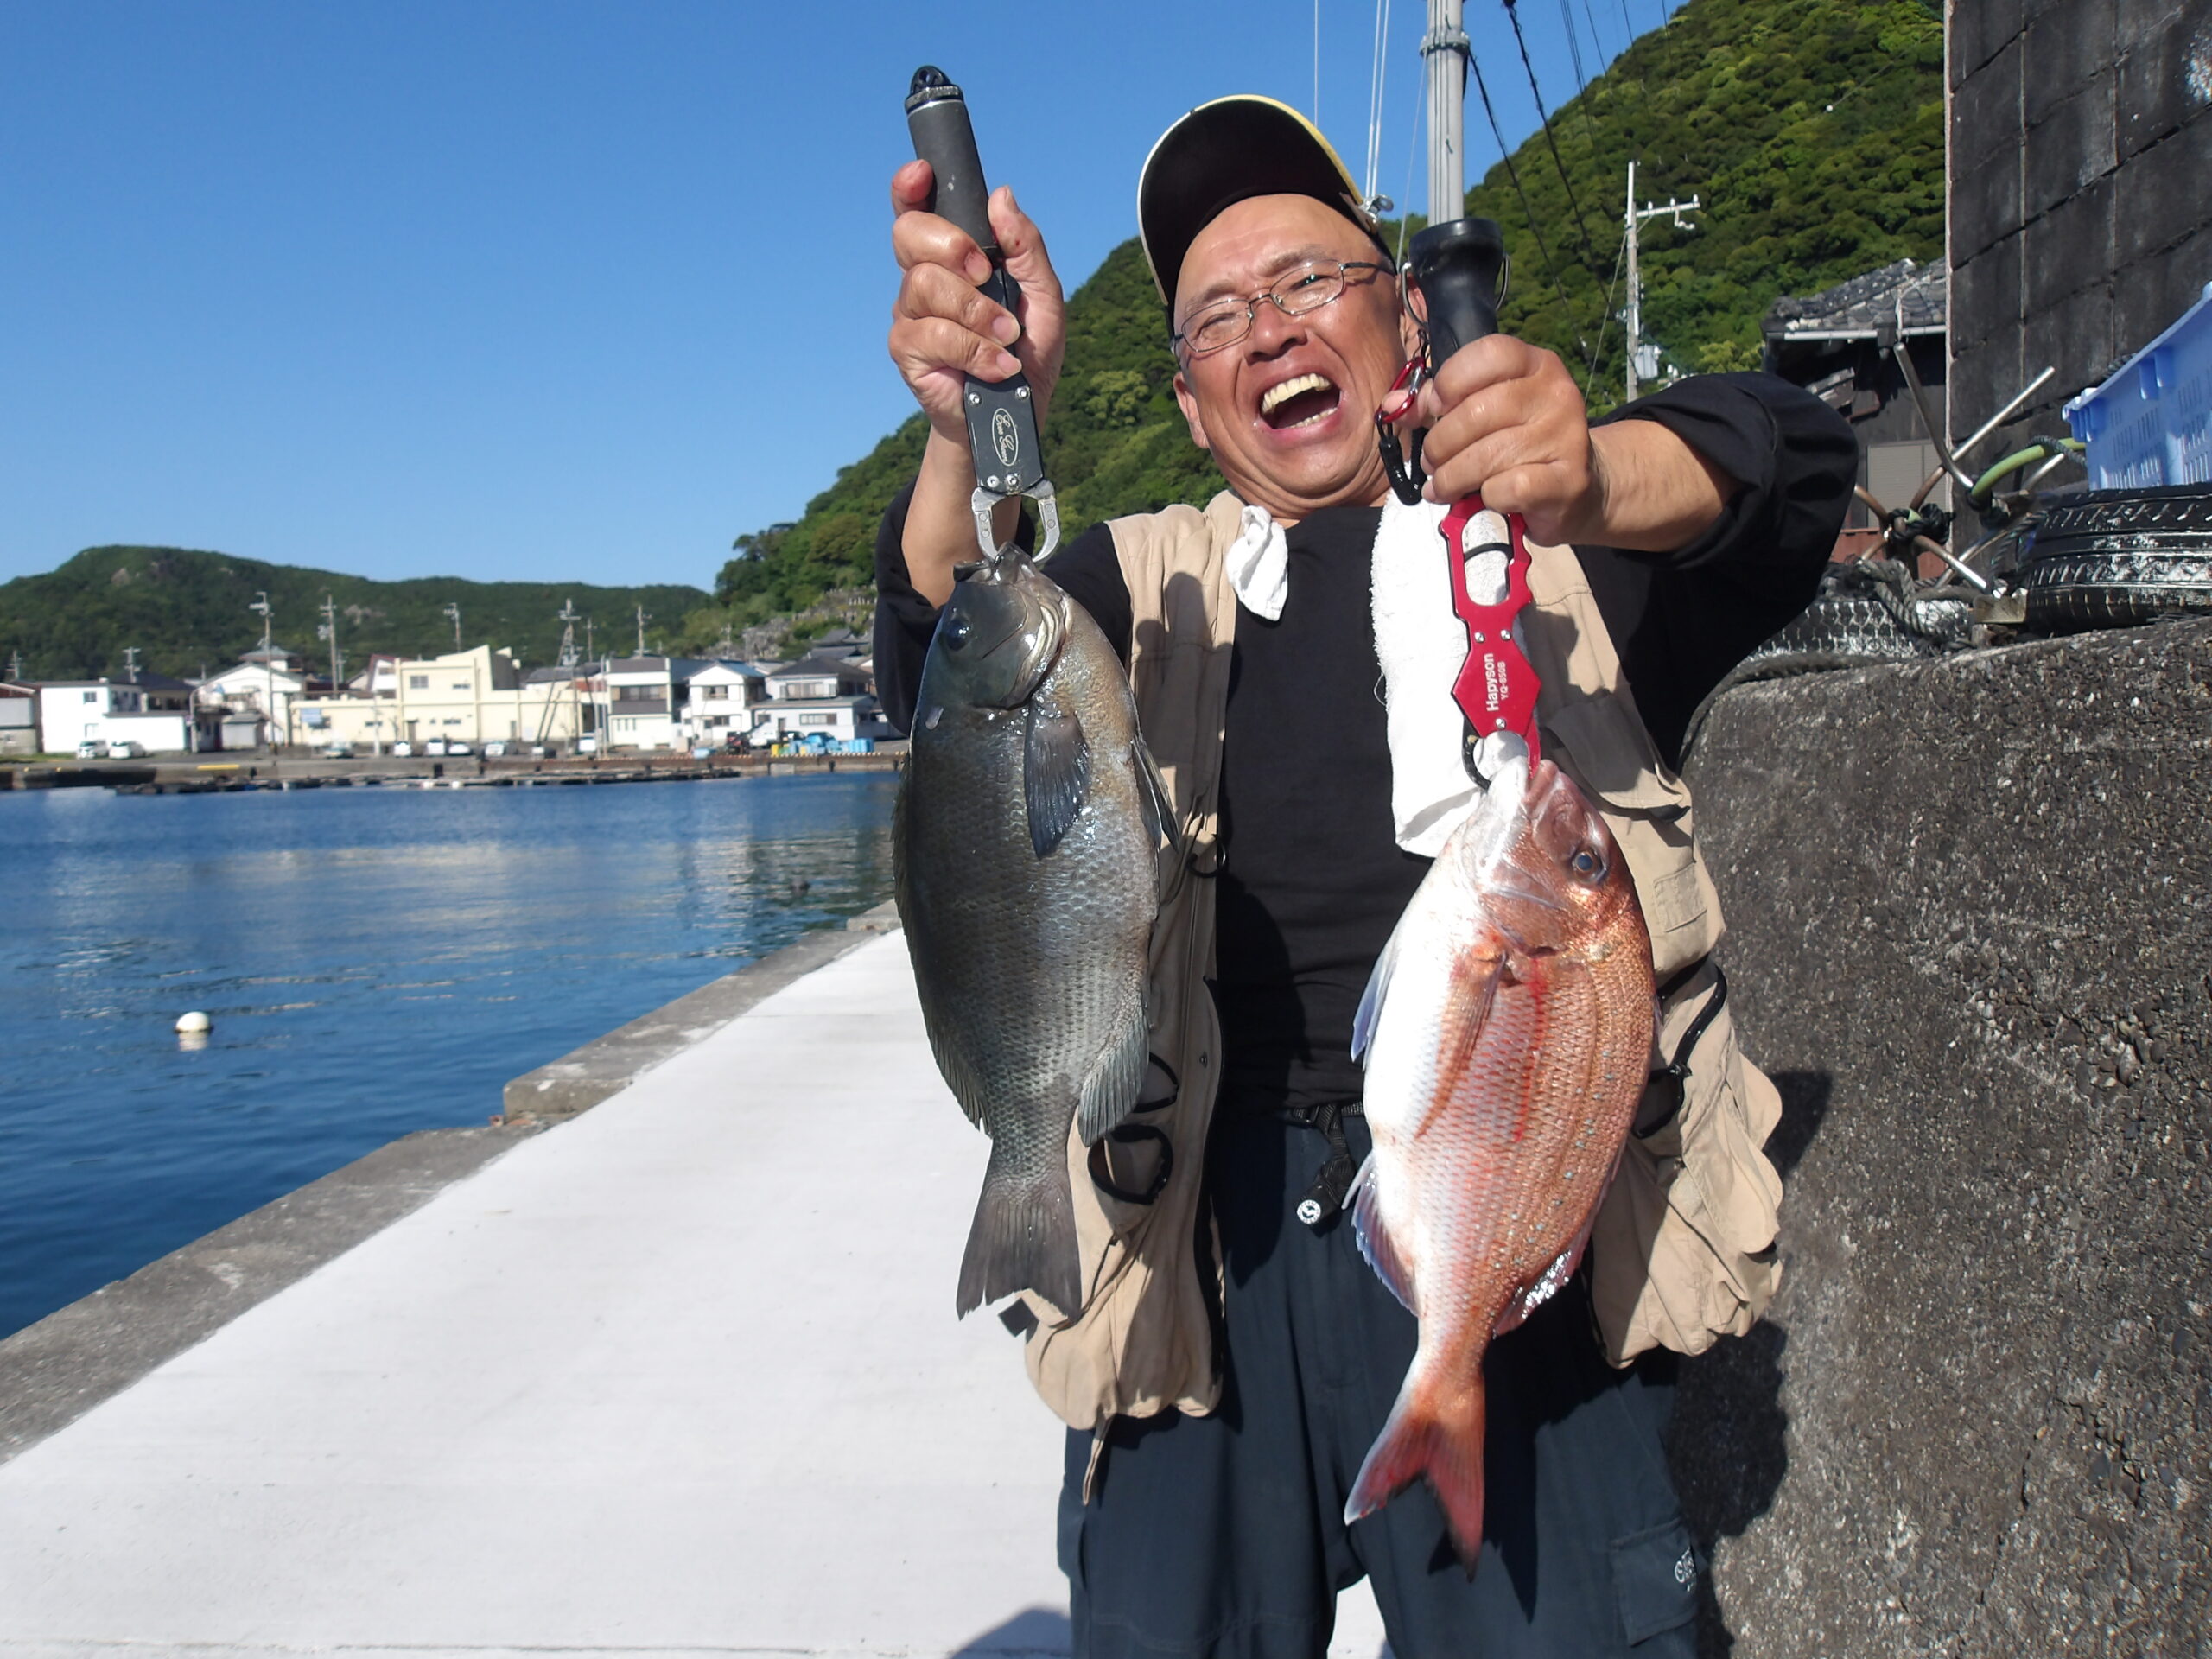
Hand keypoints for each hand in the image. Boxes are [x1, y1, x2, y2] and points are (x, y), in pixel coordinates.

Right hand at [888, 162, 1066, 444]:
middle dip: (953, 247)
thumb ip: (1025, 247)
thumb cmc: (1028, 352)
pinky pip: (933, 333)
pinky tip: (997, 365)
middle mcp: (923, 279)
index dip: (910, 187)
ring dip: (977, 311)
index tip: (921, 174)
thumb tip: (1002, 197)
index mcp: (951, 258)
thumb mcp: (1042, 295)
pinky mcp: (907, 351)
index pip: (917, 210)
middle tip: (987, 275)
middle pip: (910, 234)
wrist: (1019, 415)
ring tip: (1007, 338)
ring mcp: (910, 314)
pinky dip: (974, 349)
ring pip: (925, 284)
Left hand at [1411, 335, 1601, 545]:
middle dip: (1440, 444)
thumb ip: (1436, 404)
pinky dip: (1485, 498)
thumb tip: (1394, 405)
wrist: (1576, 488)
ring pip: (1486, 456)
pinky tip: (1484, 499)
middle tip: (1432, 462)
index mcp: (1535, 364)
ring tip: (1444, 486)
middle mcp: (1556, 393)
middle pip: (1476, 412)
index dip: (1450, 382)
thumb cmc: (1517, 445)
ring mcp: (1566, 435)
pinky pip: (1506, 487)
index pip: (1487, 354)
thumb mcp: (1480, 413)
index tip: (1436, 410)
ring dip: (1452, 477)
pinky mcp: (1568, 479)